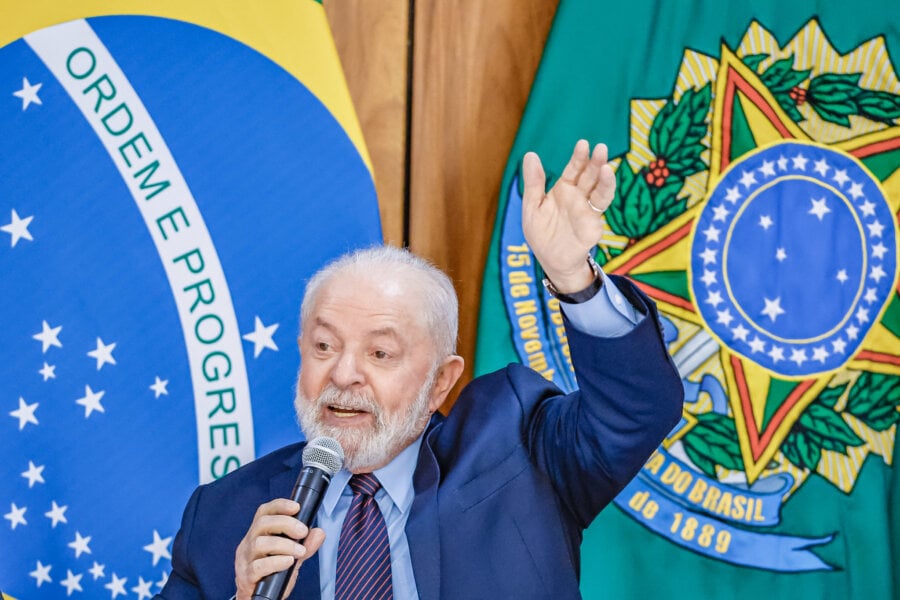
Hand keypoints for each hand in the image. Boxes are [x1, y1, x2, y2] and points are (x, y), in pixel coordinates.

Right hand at [234, 498, 324, 599]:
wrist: (257, 599)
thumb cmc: (272, 574)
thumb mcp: (292, 557)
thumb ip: (306, 545)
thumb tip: (319, 532)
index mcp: (258, 534)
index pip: (264, 512)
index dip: (280, 505)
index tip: (297, 507)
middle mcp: (248, 543)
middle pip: (262, 523)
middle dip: (286, 523)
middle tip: (303, 532)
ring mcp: (245, 560)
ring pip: (260, 543)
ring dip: (284, 545)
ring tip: (300, 551)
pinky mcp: (245, 577)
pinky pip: (258, 566)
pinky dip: (276, 562)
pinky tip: (288, 562)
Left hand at [522, 139, 614, 292]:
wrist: (551, 261)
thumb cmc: (541, 234)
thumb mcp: (532, 206)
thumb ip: (534, 183)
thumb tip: (529, 154)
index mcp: (564, 189)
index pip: (574, 169)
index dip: (579, 157)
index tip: (583, 144)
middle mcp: (579, 197)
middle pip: (590, 176)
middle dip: (596, 162)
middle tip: (601, 148)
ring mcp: (588, 210)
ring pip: (600, 191)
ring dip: (605, 179)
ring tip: (606, 167)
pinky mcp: (593, 225)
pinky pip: (599, 211)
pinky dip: (604, 199)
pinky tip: (605, 191)